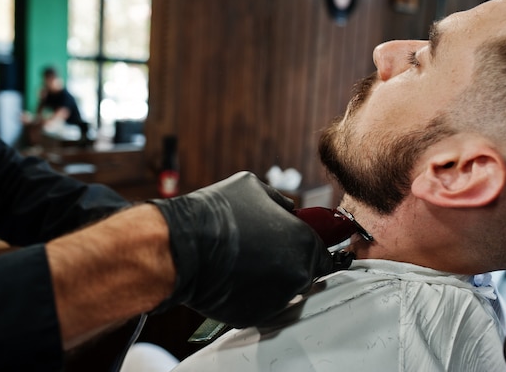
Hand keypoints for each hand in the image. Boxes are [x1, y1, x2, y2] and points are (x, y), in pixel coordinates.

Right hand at [150, 171, 333, 327]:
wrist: (181, 248)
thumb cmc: (217, 214)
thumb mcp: (255, 188)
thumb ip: (281, 202)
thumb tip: (288, 210)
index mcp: (303, 244)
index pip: (325, 255)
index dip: (312, 249)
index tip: (300, 246)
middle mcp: (296, 276)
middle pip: (304, 273)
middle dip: (289, 262)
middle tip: (264, 248)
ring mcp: (275, 300)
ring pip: (281, 290)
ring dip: (270, 278)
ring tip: (243, 260)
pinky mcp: (252, 316)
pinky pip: (259, 303)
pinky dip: (250, 293)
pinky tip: (232, 275)